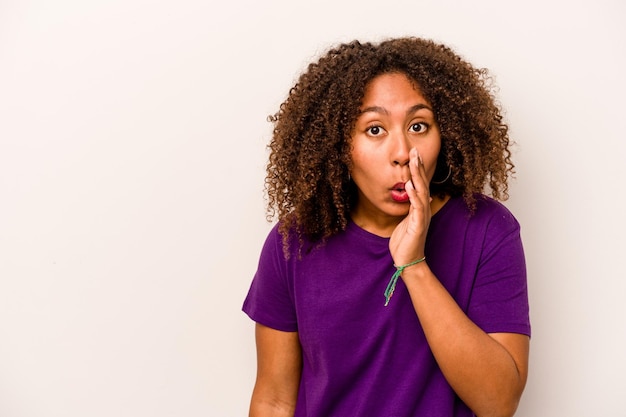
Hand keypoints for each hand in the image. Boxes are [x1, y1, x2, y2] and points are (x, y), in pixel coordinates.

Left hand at [389, 148, 431, 265]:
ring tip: (414, 161)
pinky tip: (410, 185)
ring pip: (421, 191)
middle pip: (422, 183)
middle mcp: (424, 209)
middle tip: (416, 150)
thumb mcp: (405, 219)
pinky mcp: (418, 225)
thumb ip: (409, 206)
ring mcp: (422, 216)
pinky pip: (417, 207)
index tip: (415, 153)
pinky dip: (414, 195)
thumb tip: (412, 191)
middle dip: (419, 166)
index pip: (420, 183)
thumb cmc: (405, 240)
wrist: (408, 260)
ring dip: (417, 176)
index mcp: (420, 206)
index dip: (418, 168)